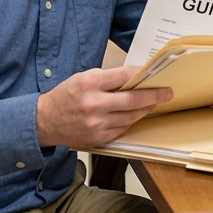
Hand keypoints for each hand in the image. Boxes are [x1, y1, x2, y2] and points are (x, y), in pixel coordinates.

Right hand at [36, 66, 171, 147]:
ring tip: (153, 103)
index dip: (142, 75)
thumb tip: (134, 78)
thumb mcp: (83, 78)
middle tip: (167, 93)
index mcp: (90, 84)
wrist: (44, 121)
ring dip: (145, 109)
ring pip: (131, 116)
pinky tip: (136, 115)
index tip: (155, 74)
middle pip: (134, 100)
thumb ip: (107, 78)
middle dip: (155, 96)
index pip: (124, 76)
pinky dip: (130, 121)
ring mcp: (97, 124)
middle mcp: (94, 104)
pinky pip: (122, 128)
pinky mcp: (98, 138)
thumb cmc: (65, 96)